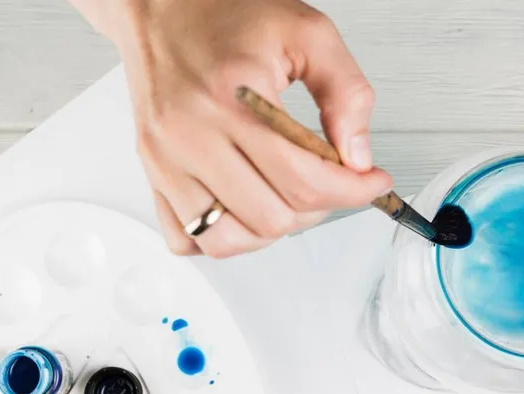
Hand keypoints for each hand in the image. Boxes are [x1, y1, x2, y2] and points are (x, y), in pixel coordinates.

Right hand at [99, 0, 391, 256]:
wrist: (159, 6)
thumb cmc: (226, 14)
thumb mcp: (307, 33)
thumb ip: (346, 92)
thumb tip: (357, 156)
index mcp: (231, 97)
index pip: (303, 180)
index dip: (352, 191)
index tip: (372, 183)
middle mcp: (190, 134)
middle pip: (271, 217)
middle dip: (319, 208)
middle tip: (332, 182)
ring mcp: (164, 160)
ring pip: (228, 240)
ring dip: (271, 229)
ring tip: (290, 196)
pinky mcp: (151, 173)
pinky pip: (186, 239)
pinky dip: (223, 237)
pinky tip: (246, 207)